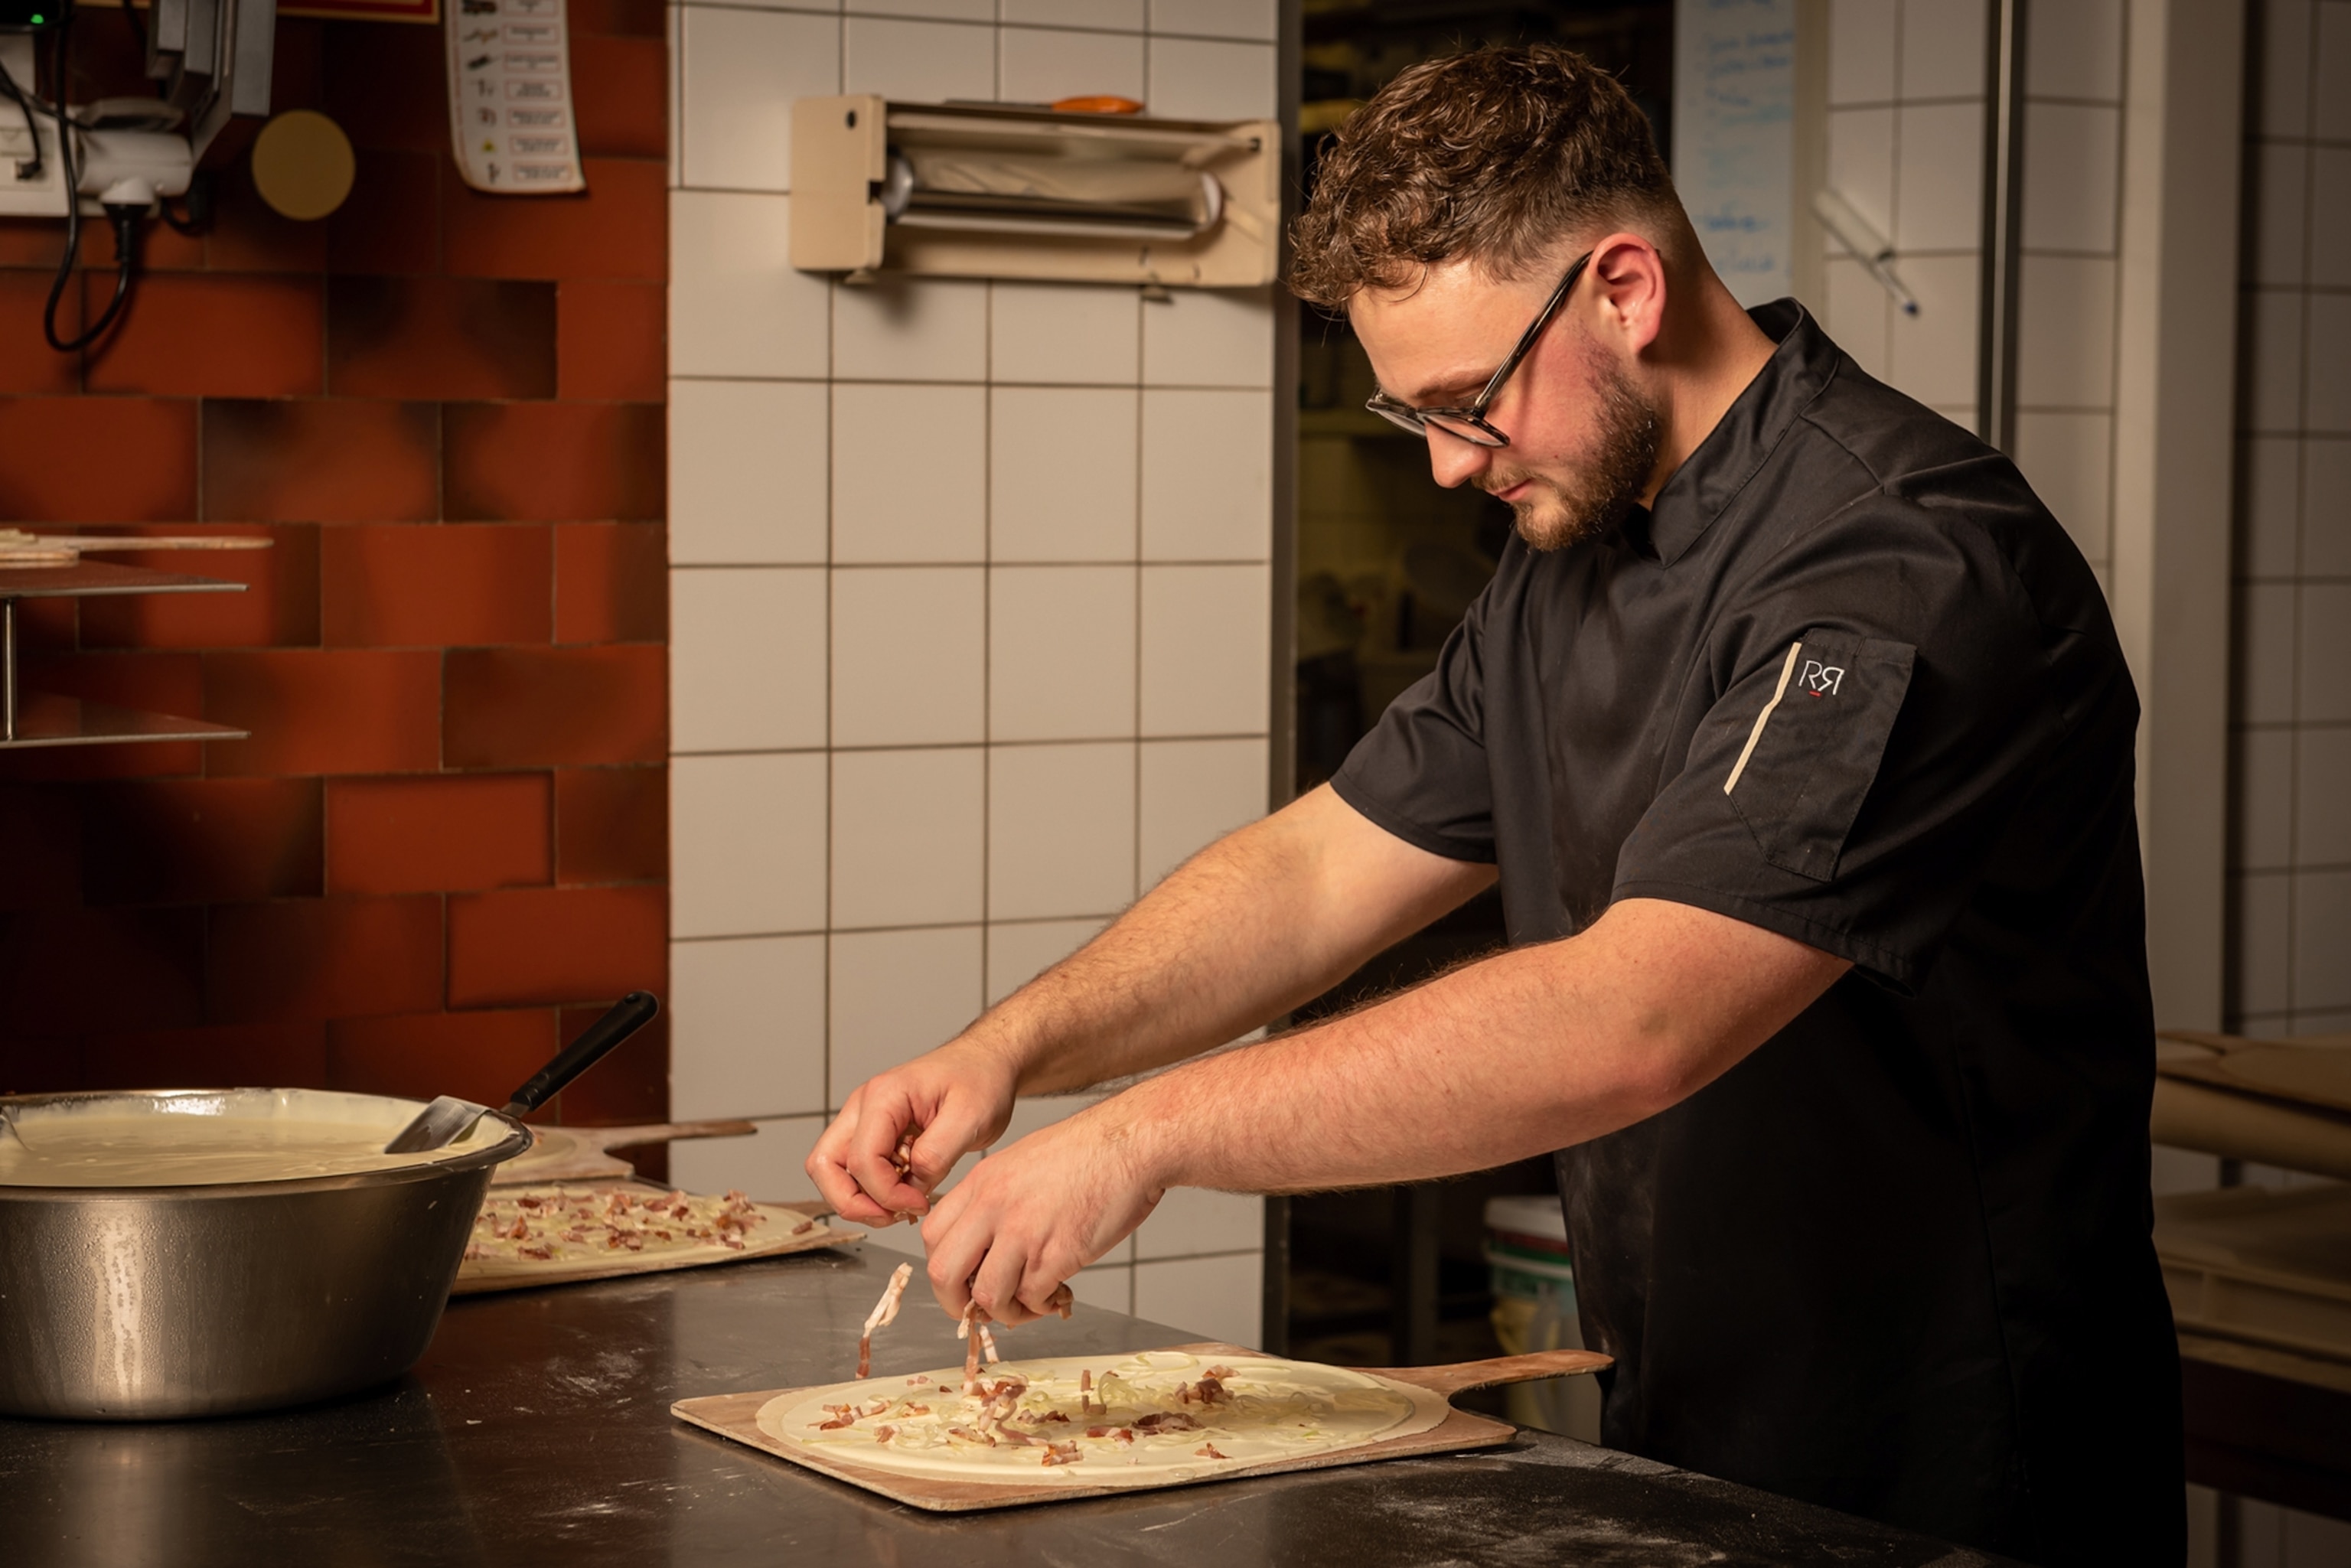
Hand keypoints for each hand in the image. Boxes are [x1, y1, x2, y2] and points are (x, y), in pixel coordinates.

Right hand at [806, 1040, 1020, 1226]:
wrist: (985, 1062)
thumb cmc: (979, 1079)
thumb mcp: (971, 1116)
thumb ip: (939, 1152)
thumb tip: (913, 1183)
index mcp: (883, 1096)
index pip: (862, 1158)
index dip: (886, 1193)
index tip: (919, 1204)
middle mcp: (863, 1106)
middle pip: (825, 1165)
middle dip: (852, 1202)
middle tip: (893, 1216)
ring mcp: (863, 1120)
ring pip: (831, 1170)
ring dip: (857, 1200)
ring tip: (899, 1210)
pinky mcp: (873, 1134)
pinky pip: (853, 1170)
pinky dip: (870, 1192)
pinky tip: (904, 1197)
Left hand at [918, 1104, 1164, 1324]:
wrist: (1131, 1143)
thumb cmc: (1087, 1152)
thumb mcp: (1021, 1162)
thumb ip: (994, 1199)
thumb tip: (985, 1246)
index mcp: (982, 1182)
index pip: (932, 1236)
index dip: (943, 1267)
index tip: (962, 1280)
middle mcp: (994, 1207)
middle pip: (944, 1273)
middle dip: (958, 1304)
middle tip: (981, 1310)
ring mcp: (1024, 1231)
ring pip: (987, 1296)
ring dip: (1004, 1312)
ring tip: (1027, 1305)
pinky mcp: (1058, 1254)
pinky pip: (1032, 1298)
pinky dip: (1041, 1306)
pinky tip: (1056, 1293)